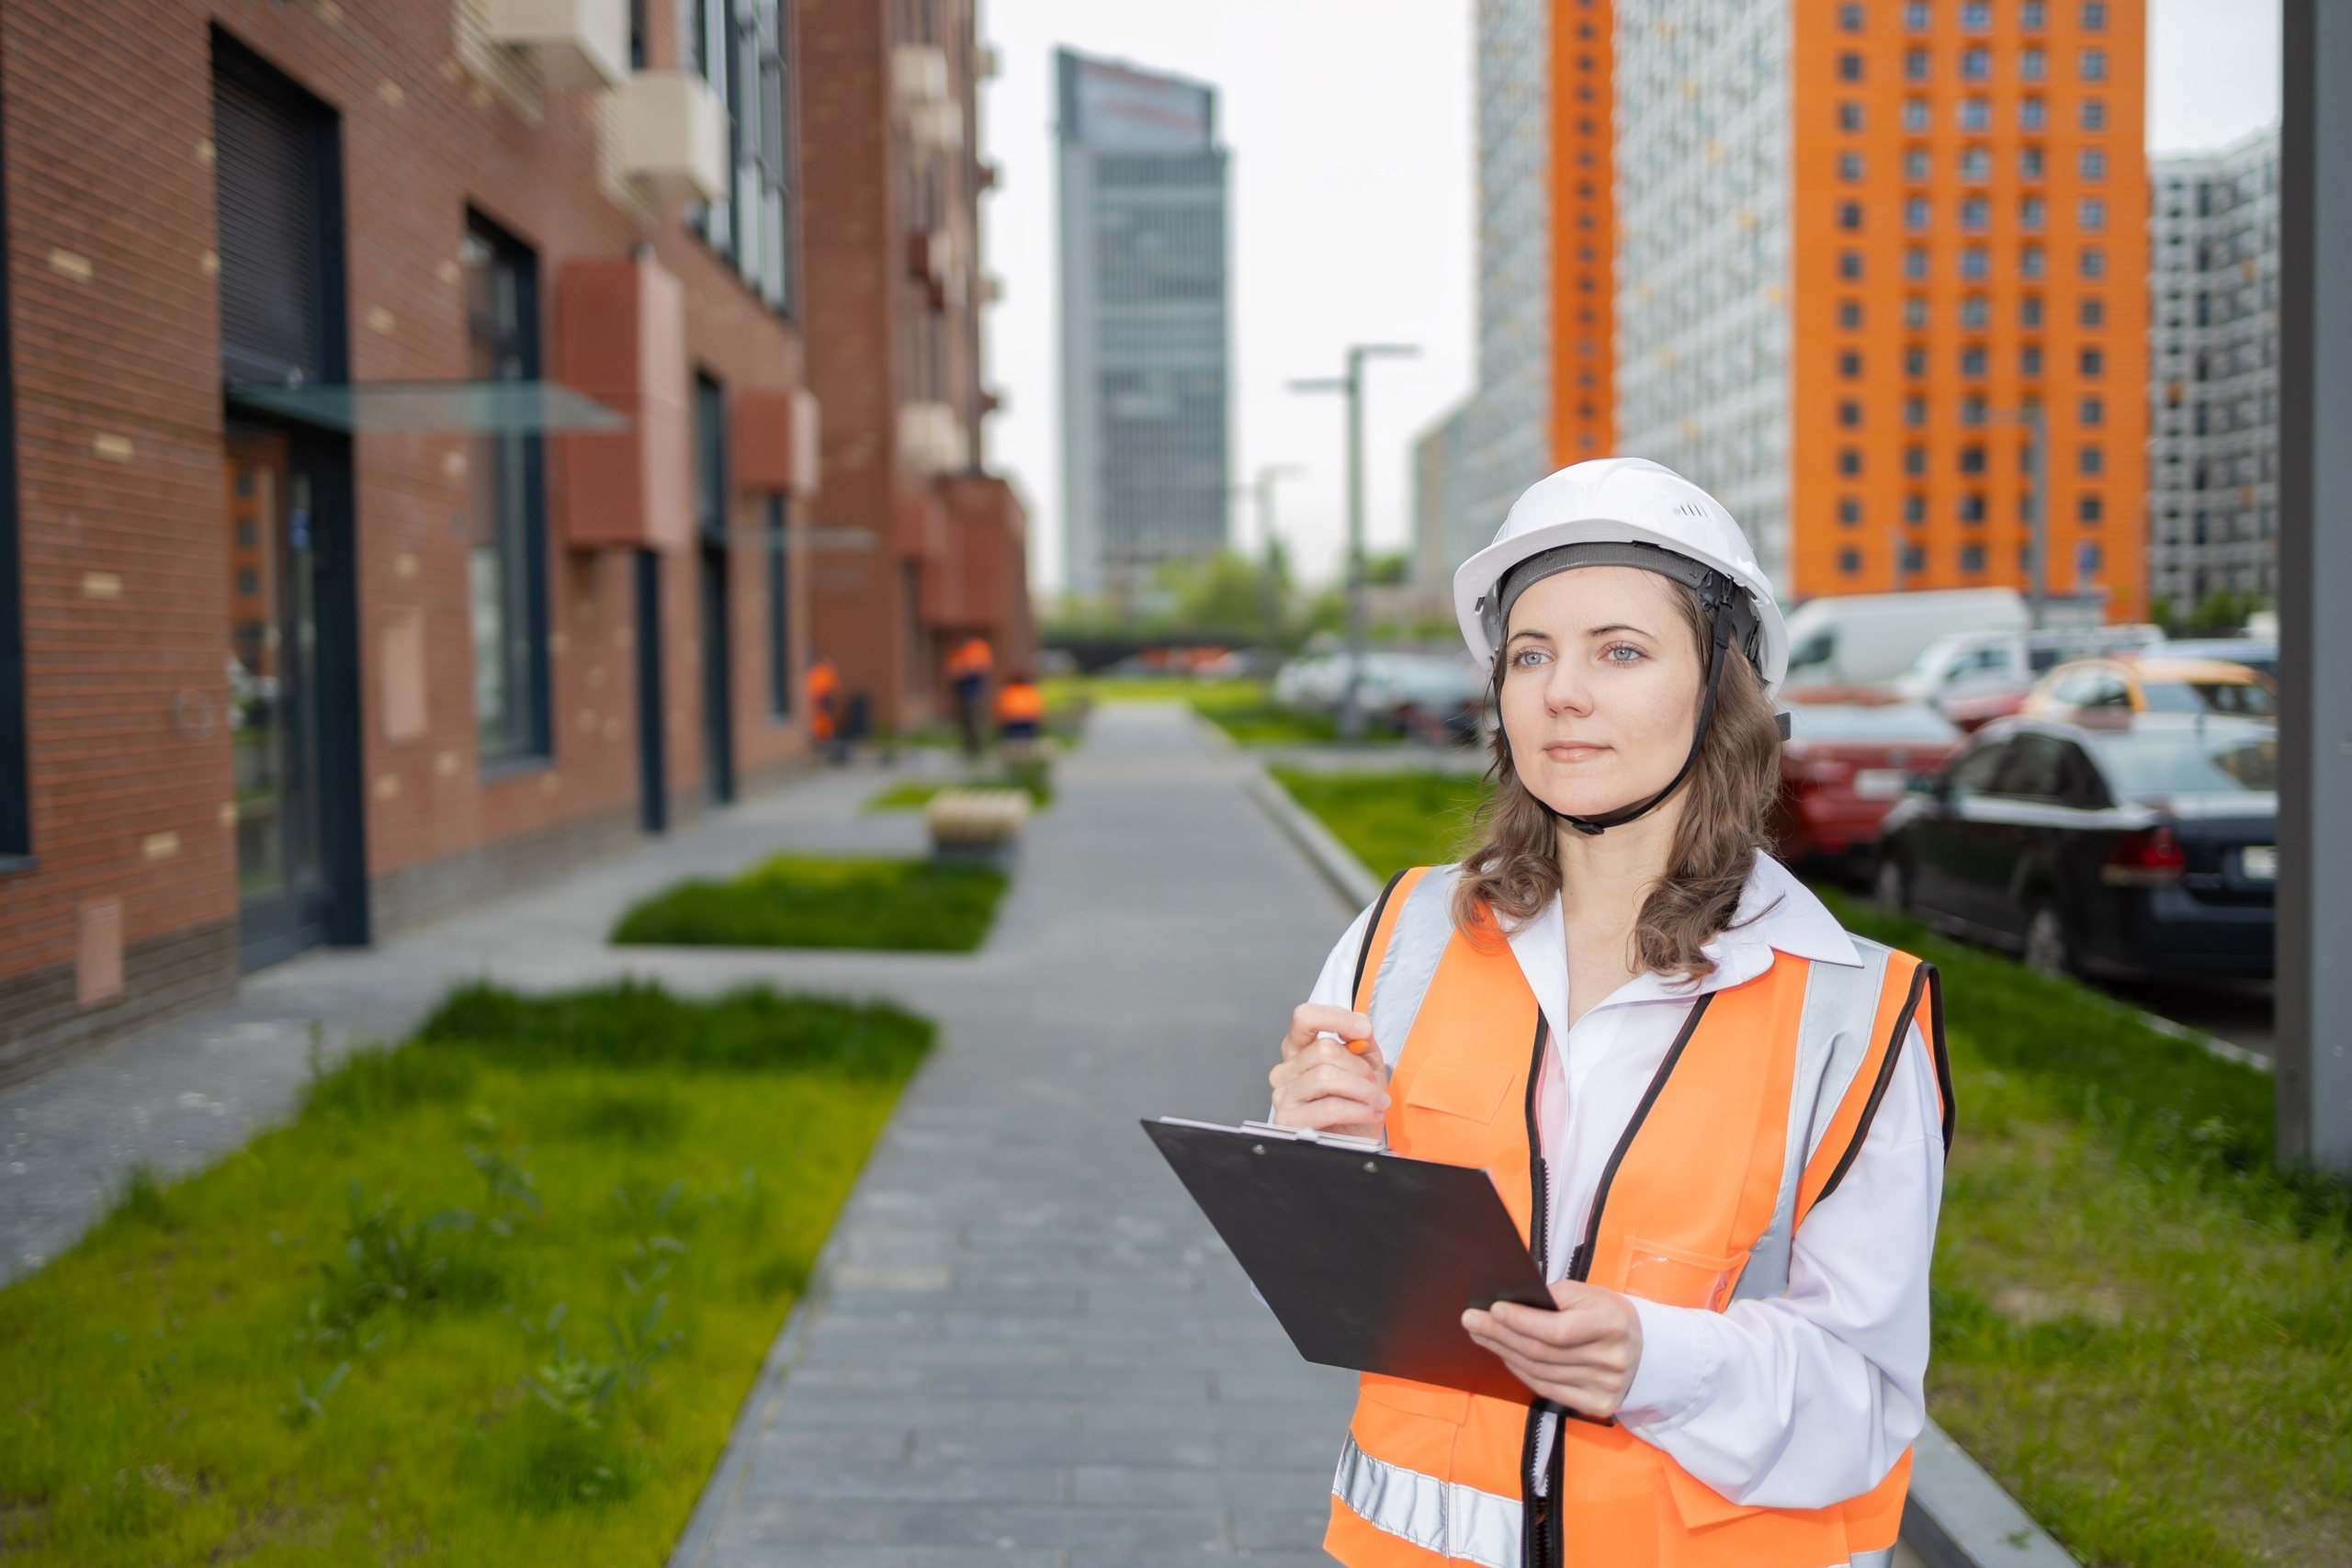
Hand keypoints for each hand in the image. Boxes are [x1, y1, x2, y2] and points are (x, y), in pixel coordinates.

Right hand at [1268, 1004, 1386, 1139]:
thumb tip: (1360, 1026)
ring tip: (1375, 1102)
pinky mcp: (1287, 1121)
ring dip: (1362, 1090)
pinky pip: (1328, 1107)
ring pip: (1326, 1076)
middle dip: (1359, 1068)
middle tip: (1374, 1086)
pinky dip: (1356, 1109)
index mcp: (1300, 1052)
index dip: (1336, 1018)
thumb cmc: (1357, 1109)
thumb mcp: (1366, 1069)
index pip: (1305, 1018)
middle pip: (1324, 1049)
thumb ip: (1362, 1043)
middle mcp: (1286, 1071)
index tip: (1363, 1029)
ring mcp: (1283, 1096)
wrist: (1355, 1146)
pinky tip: (1368, 1114)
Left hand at [1462, 1280, 1643, 1418]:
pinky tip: (1504, 1356)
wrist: (1646, 1351)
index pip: (1557, 1330)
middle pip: (1542, 1352)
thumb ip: (1554, 1298)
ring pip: (1539, 1372)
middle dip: (1500, 1334)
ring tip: (1481, 1335)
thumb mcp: (1590, 1294)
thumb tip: (1510, 1304)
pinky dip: (1520, 1372)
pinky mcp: (1596, 1405)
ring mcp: (1604, 1387)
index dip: (1522, 1321)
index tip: (1493, 1309)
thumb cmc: (1608, 1315)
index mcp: (1610, 1324)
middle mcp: (1609, 1359)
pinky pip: (1546, 1389)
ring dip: (1504, 1352)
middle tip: (1471, 1320)